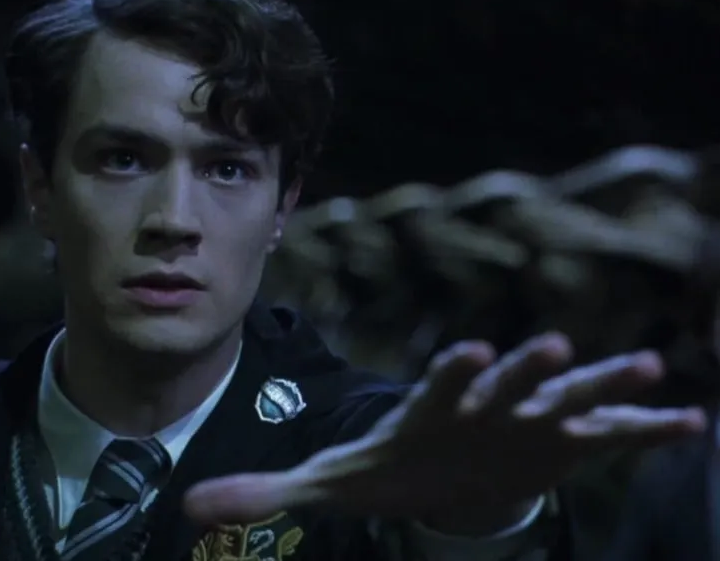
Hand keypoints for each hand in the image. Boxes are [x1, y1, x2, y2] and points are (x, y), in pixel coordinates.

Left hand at [184, 333, 706, 526]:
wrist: (439, 462)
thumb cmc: (386, 466)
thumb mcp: (328, 482)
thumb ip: (264, 493)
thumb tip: (187, 508)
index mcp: (428, 410)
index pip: (437, 386)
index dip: (451, 371)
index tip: (464, 351)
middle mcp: (482, 403)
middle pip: (505, 382)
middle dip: (526, 368)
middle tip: (549, 347)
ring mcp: (526, 420)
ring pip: (564, 396)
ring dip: (597, 383)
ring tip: (645, 369)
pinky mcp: (560, 442)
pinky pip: (605, 432)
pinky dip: (641, 428)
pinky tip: (687, 424)